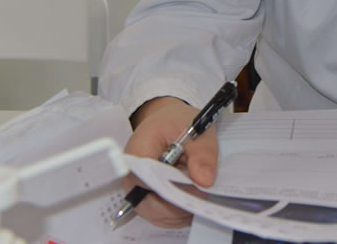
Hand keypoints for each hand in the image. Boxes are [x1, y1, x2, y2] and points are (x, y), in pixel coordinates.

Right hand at [122, 96, 218, 228]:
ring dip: (181, 210)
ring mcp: (137, 190)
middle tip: (203, 194)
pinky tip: (192, 199)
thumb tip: (204, 180)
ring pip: (156, 214)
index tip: (197, 188)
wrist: (166, 121)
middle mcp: (132, 176)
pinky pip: (161, 216)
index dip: (173, 190)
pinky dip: (179, 213)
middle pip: (149, 204)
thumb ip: (202, 153)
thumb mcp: (196, 127)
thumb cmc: (176, 122)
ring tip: (199, 194)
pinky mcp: (146, 199)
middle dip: (179, 204)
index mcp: (137, 153)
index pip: (147, 182)